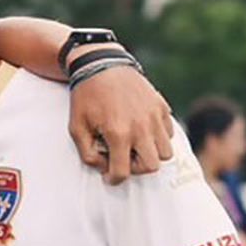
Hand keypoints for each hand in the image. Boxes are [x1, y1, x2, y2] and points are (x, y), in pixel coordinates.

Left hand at [68, 63, 172, 184]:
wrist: (102, 65)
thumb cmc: (86, 98)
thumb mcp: (76, 127)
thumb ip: (87, 153)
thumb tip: (103, 168)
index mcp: (118, 133)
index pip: (123, 172)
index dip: (114, 179)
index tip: (109, 176)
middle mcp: (141, 127)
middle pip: (152, 166)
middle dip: (136, 168)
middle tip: (123, 159)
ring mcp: (155, 116)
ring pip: (166, 152)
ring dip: (150, 154)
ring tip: (134, 146)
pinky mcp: (162, 107)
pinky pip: (169, 133)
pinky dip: (158, 137)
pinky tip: (141, 130)